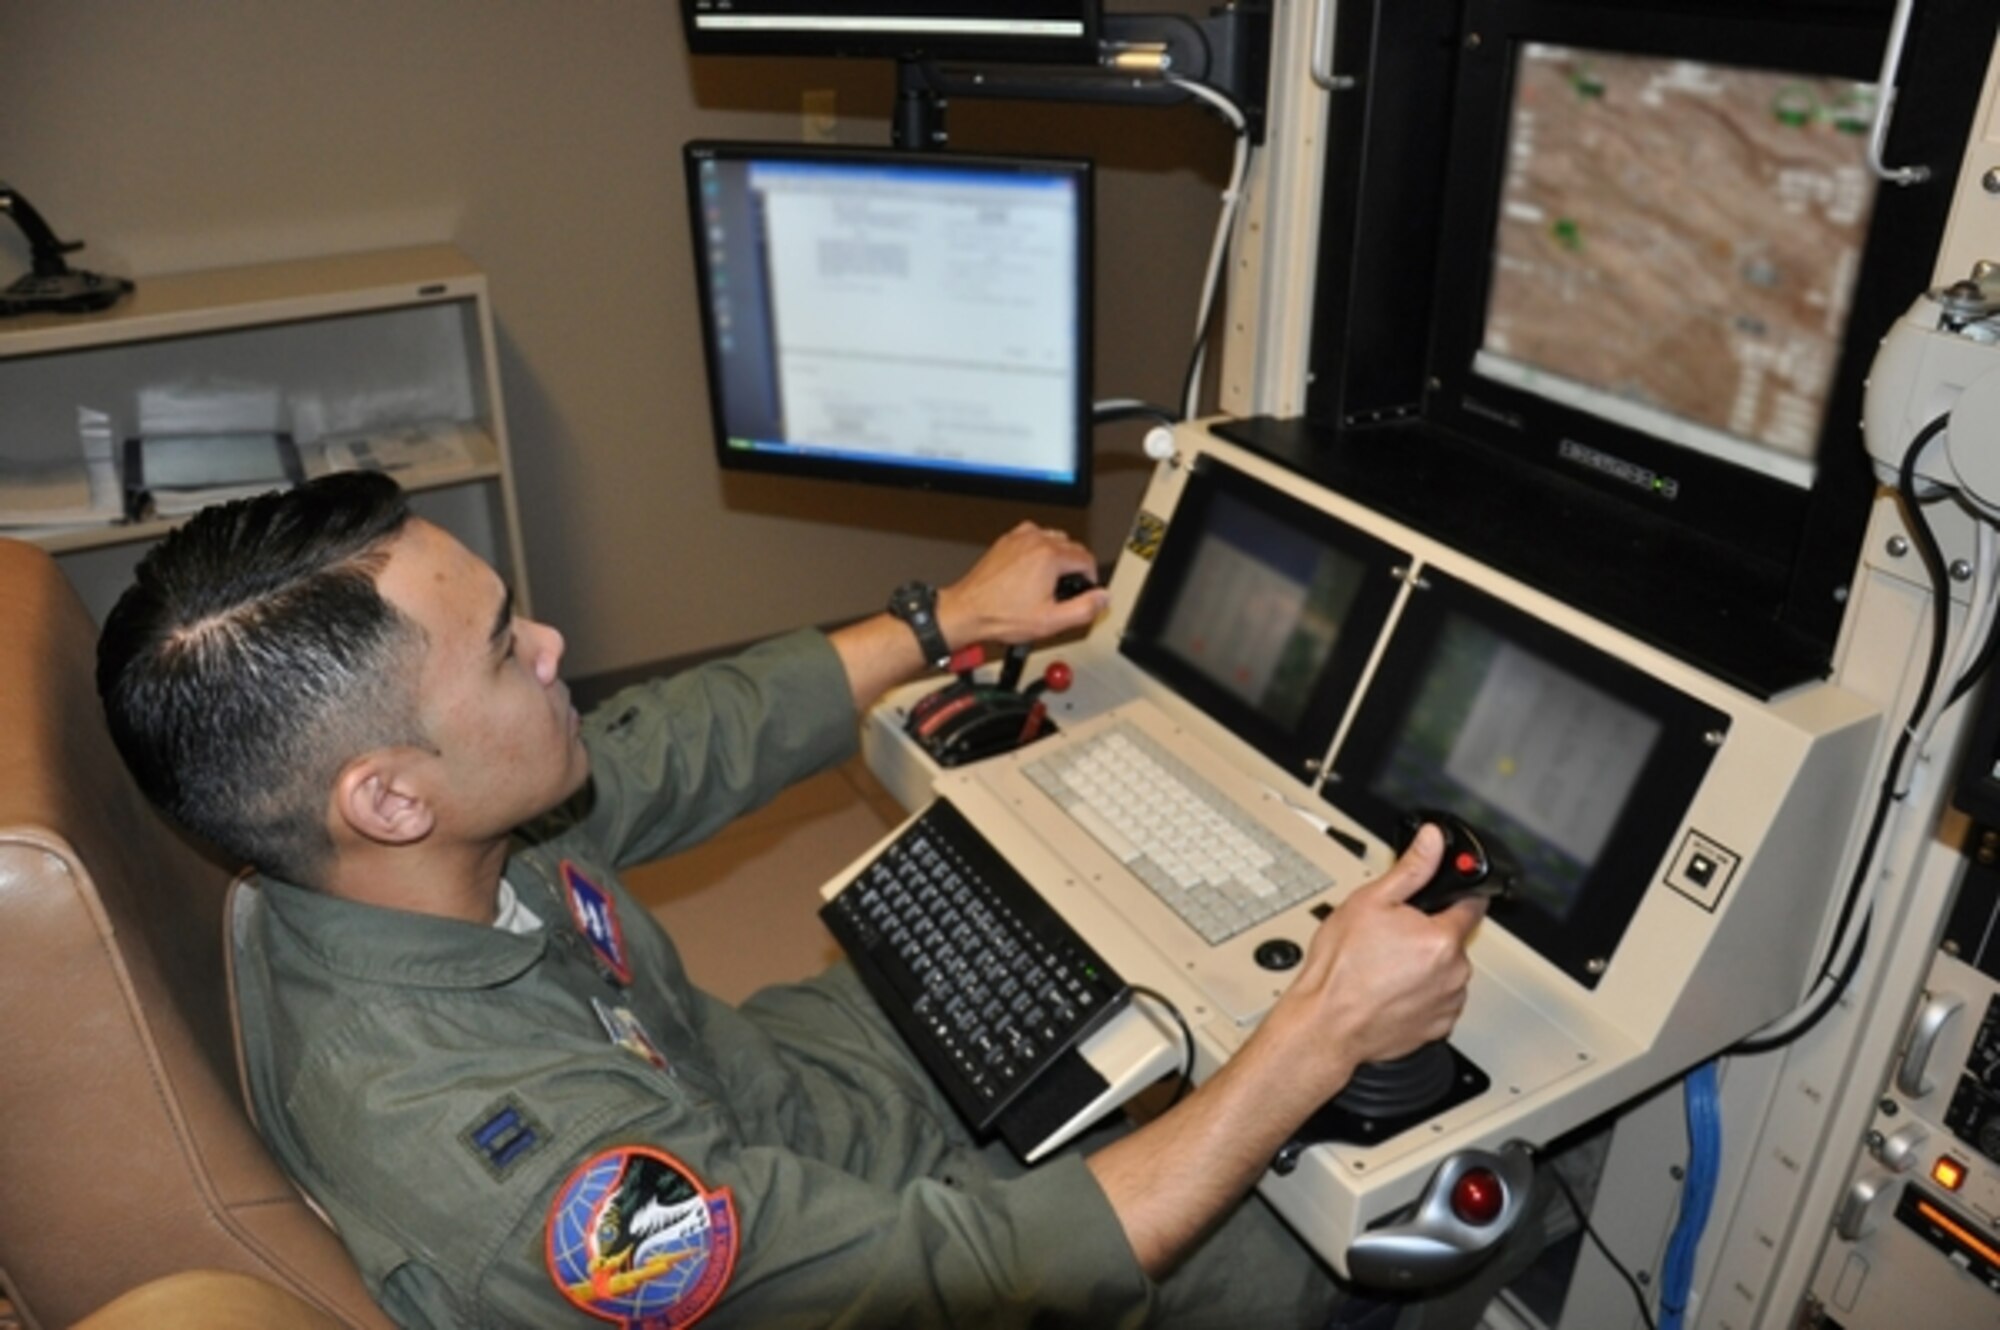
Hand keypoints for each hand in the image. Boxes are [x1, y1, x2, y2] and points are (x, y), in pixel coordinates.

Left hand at [936, 522, 1107, 649]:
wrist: (967, 611)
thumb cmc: (1000, 615)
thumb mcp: (1051, 621)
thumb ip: (1084, 609)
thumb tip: (1102, 598)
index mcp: (1049, 557)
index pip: (1086, 558)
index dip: (1091, 577)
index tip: (1086, 589)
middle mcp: (1034, 541)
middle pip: (1072, 546)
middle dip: (1076, 566)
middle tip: (1070, 588)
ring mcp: (1018, 539)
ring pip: (1053, 538)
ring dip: (1059, 555)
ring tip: (1053, 579)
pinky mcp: (1006, 542)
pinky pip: (1033, 536)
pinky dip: (1040, 548)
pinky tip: (1035, 567)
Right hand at [1253, 825, 1485, 1114]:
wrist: (1326, 1024)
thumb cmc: (1341, 968)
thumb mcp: (1369, 902)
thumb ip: (1411, 869)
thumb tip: (1433, 840)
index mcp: (1443, 938)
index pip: (1473, 905)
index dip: (1456, 895)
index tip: (1442, 896)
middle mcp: (1455, 973)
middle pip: (1453, 940)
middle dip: (1428, 934)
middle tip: (1393, 937)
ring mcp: (1448, 1003)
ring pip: (1446, 972)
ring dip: (1426, 967)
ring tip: (1387, 967)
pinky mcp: (1438, 1028)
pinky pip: (1438, 1001)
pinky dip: (1421, 994)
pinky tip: (1391, 990)